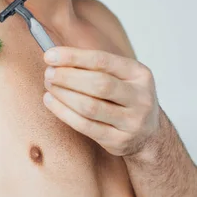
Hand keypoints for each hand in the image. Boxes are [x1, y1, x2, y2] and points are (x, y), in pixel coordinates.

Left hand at [42, 47, 161, 157]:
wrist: (148, 135)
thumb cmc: (123, 98)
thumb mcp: (121, 77)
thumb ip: (94, 66)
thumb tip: (55, 57)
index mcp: (139, 74)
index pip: (103, 61)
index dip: (73, 57)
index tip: (50, 55)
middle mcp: (140, 97)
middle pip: (99, 84)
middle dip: (68, 77)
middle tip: (48, 73)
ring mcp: (132, 122)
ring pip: (90, 106)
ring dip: (63, 94)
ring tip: (49, 86)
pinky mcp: (119, 140)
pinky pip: (84, 125)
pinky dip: (63, 112)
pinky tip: (50, 101)